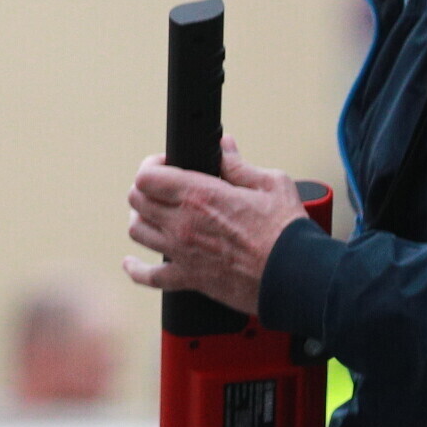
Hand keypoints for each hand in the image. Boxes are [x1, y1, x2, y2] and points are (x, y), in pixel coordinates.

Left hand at [122, 134, 309, 315]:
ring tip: (150, 215)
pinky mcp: (189, 278)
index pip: (147, 175)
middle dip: (145, 189)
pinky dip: (136, 270)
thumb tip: (224, 147)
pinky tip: (132, 264)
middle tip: (160, 188)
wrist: (294, 275)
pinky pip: (150, 276)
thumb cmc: (286, 232)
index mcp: (200, 195)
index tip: (164, 164)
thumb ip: (239, 165)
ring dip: (140, 219)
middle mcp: (183, 223)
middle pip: (137, 200)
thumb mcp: (270, 183)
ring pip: (137, 231)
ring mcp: (182, 252)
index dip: (151, 165)